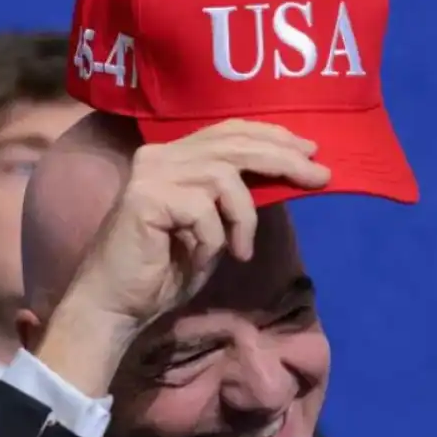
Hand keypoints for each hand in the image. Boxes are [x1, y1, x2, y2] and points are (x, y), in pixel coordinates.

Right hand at [40, 120, 329, 394]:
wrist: (116, 305)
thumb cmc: (163, 272)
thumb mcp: (213, 228)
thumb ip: (236, 198)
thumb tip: (287, 175)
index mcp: (172, 156)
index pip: (228, 131)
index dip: (271, 136)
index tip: (310, 150)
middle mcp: (159, 155)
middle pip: (234, 144)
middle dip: (284, 159)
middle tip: (320, 176)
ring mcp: (151, 173)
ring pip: (225, 177)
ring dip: (244, 218)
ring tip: (241, 250)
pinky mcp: (146, 197)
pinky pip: (205, 211)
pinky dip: (215, 239)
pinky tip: (206, 259)